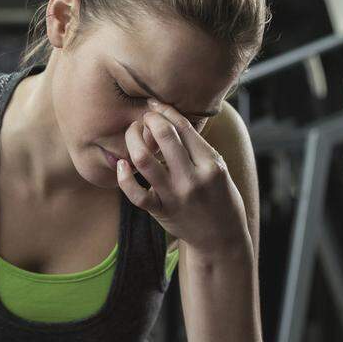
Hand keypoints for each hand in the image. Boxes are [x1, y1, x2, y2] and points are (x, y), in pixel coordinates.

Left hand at [115, 100, 248, 251]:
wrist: (221, 237)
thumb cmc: (219, 196)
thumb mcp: (218, 168)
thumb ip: (197, 147)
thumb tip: (170, 117)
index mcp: (210, 163)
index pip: (184, 127)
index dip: (165, 111)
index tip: (155, 104)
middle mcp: (193, 178)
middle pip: (164, 136)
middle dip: (149, 120)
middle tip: (144, 118)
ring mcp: (175, 195)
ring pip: (144, 160)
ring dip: (133, 140)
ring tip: (132, 135)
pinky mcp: (161, 211)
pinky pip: (136, 193)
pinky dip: (124, 177)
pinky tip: (121, 164)